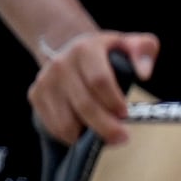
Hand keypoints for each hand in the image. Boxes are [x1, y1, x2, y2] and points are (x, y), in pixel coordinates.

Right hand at [29, 28, 156, 146]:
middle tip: (122, 137)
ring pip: (66, 122)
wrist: (69, 48)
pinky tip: (85, 131)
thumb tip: (144, 74)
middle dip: (106, 127)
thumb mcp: (129, 44)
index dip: (113, 101)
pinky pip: (54, 127)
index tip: (126, 114)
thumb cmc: (105, 53)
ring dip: (87, 135)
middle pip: (84, 105)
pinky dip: (71, 136)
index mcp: (85, 50)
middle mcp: (61, 64)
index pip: (99, 80)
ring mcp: (46, 81)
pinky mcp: (35, 96)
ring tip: (103, 134)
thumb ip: (144, 50)